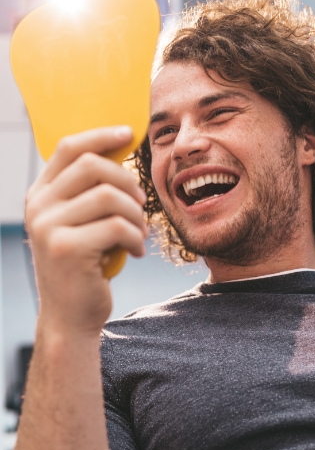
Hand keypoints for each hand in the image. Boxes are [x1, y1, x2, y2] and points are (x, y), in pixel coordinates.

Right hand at [26, 127, 147, 338]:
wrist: (72, 316)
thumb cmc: (86, 264)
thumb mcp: (82, 221)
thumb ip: (89, 189)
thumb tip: (122, 146)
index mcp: (41, 194)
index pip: (70, 147)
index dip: (102, 135)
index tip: (129, 133)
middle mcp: (38, 206)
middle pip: (92, 165)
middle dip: (127, 181)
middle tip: (141, 203)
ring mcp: (48, 227)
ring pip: (109, 196)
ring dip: (135, 213)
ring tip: (139, 232)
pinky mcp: (66, 249)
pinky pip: (117, 225)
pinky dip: (136, 237)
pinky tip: (135, 251)